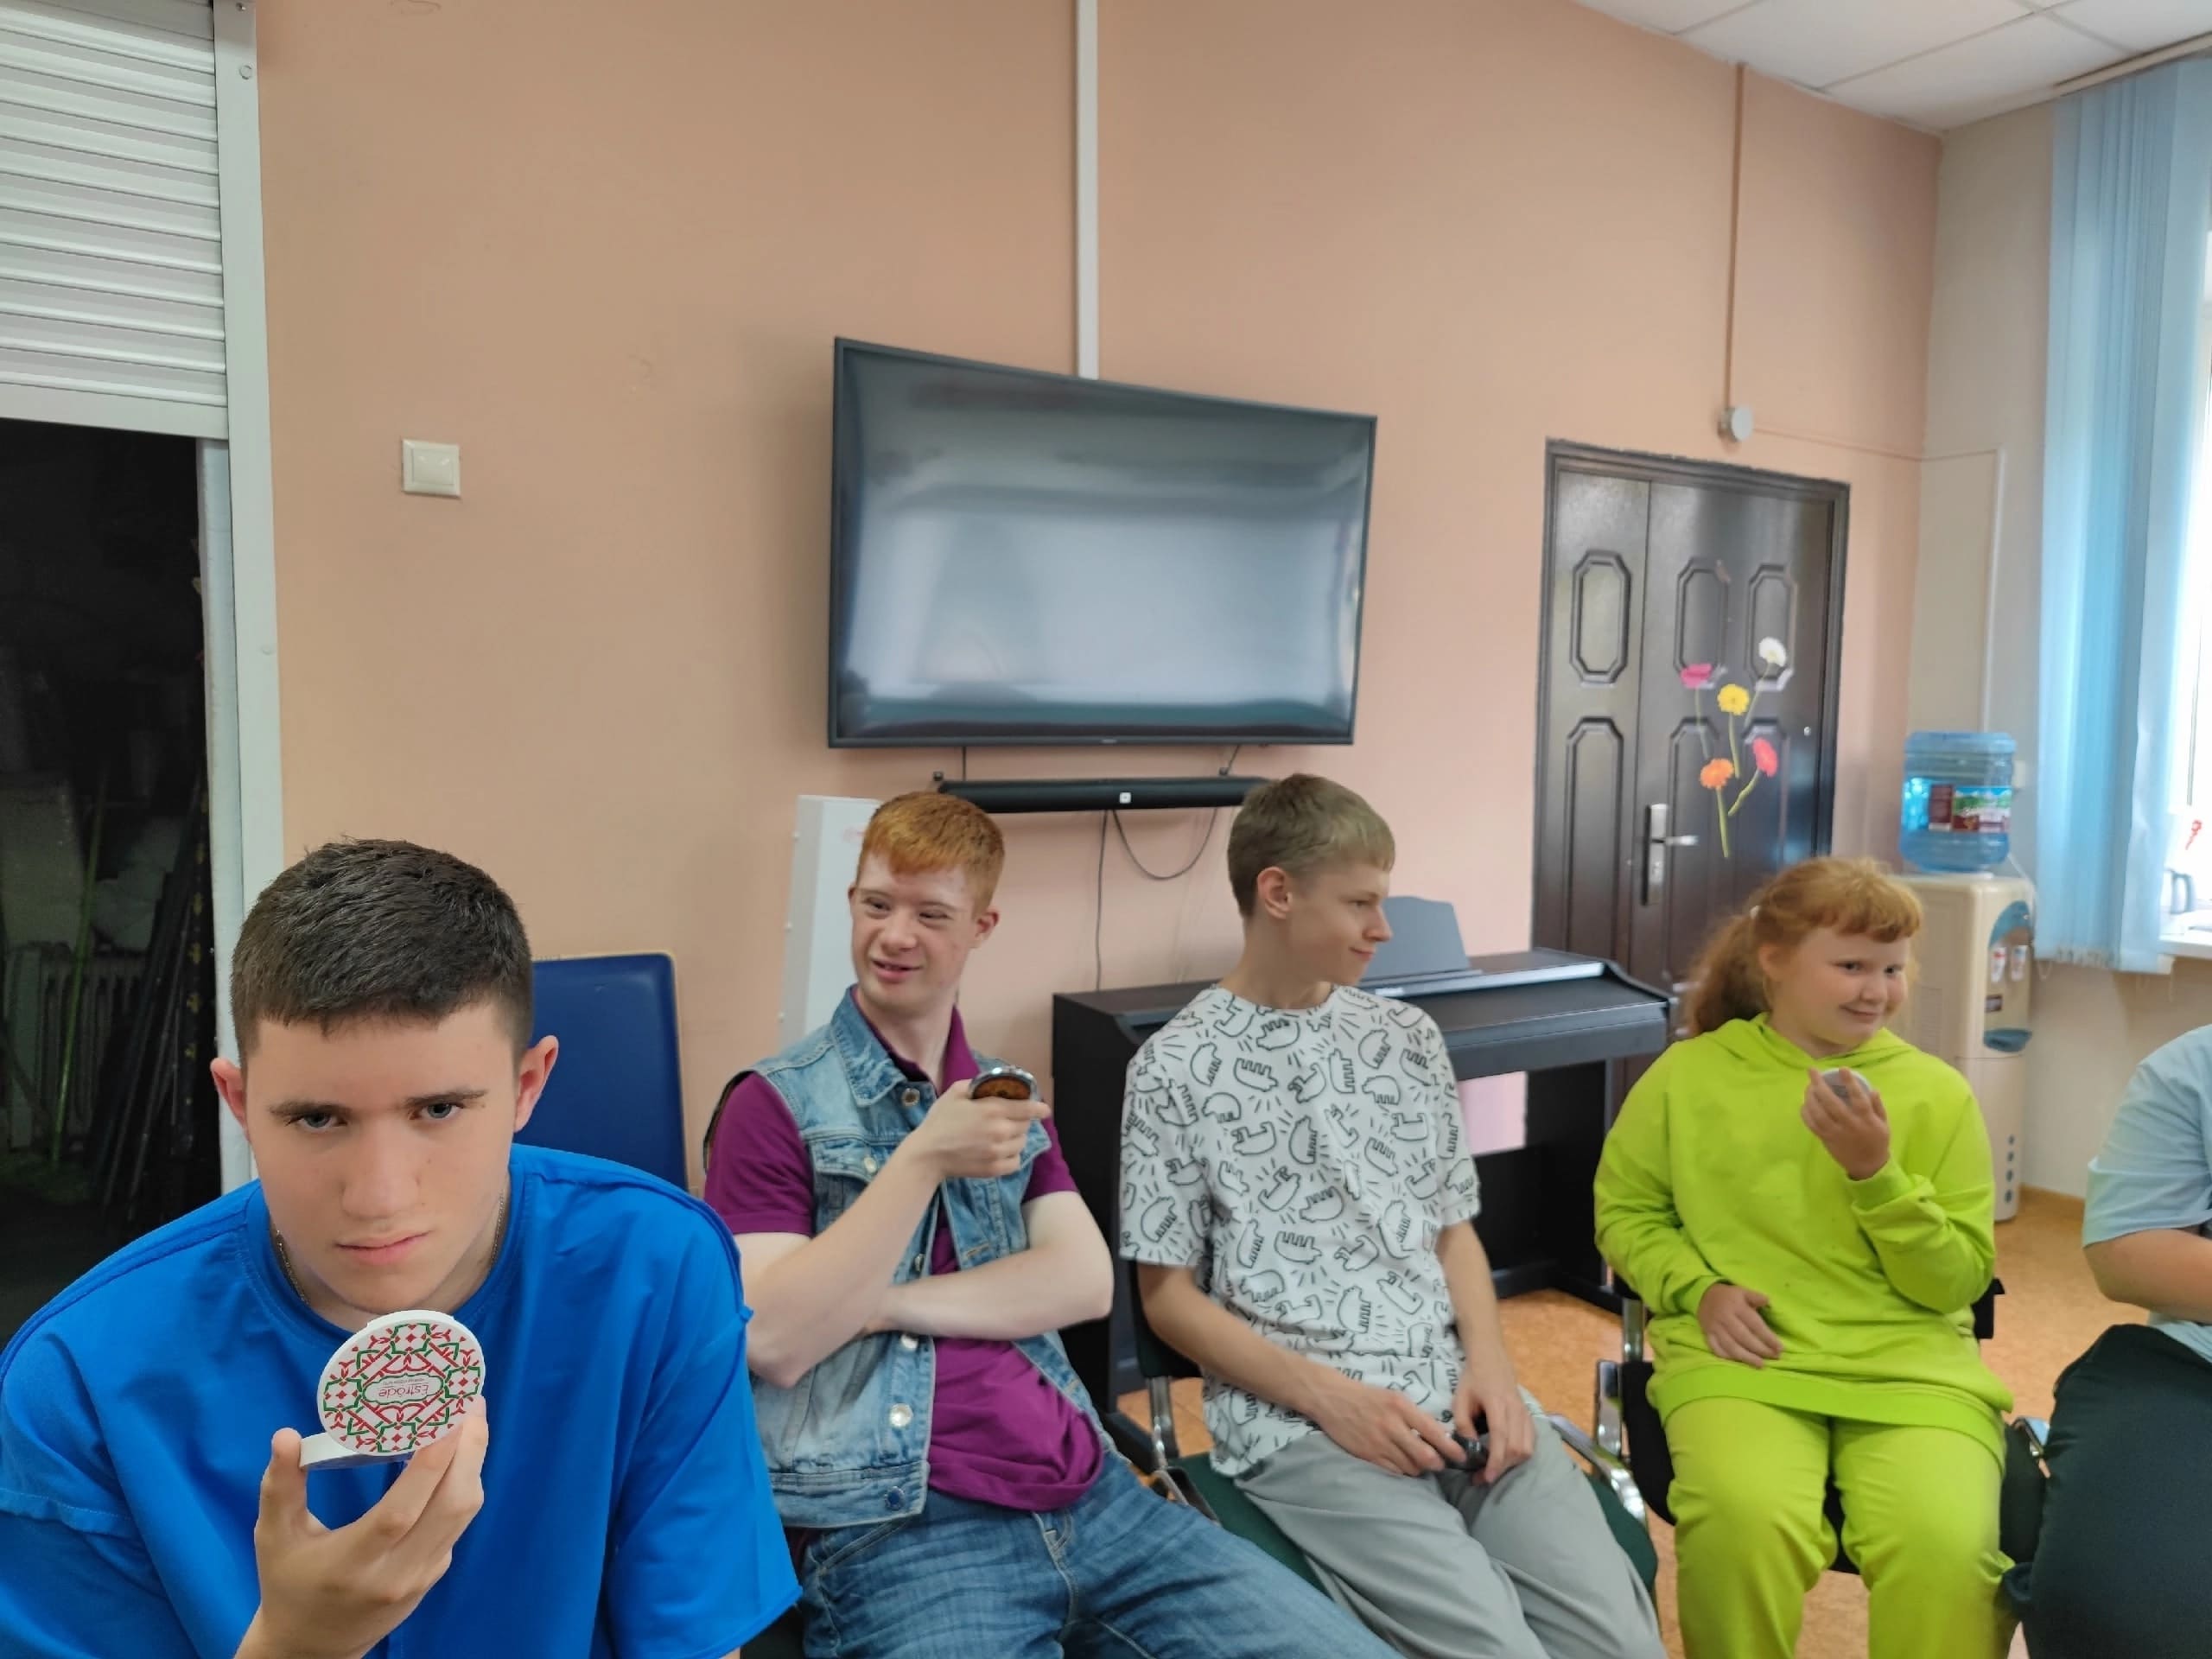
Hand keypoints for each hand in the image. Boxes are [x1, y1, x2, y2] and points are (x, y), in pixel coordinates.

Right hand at [237, 1400, 488, 1658]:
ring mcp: (421, 1576)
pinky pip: (458, 1523)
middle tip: (468, 1399)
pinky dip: (463, 1483)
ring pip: (463, 1512)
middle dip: (468, 1448)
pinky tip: (457, 1453)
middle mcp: (396, 1572)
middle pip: (450, 1506)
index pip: (401, 1511)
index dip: (429, 1462)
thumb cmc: (289, 1584)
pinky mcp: (434, 1575)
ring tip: (469, 1415)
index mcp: (353, 1563)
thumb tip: (285, 1436)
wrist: (312, 1646)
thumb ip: (280, 1487)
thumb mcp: (274, 1537)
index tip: (445, 1413)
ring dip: (472, 1461)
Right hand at [906, 1079, 1049, 1180]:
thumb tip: (993, 1084)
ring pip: (1021, 1143)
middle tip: (1009, 1120)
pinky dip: (1012, 1155)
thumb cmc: (939, 1121)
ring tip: (1003, 1136)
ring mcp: (999, 1152)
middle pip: (1026, 1125)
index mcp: (993, 1109)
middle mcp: (1001, 1131)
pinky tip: (1001, 1151)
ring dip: (1016, 1138)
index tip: (1044, 1109)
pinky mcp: (995, 1169)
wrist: (927, 1154)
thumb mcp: (955, 1093)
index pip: (1028, 1108)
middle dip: (1021, 1120)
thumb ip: (977, 1085)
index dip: (1039, 1108)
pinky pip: (1016, 1161)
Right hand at [1307, 1370, 1464, 1476]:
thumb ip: (1415, 1416)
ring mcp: (1379, 1442)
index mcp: (1401, 1407)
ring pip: (1410, 1467)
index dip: (1451, 1448)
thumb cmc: (1367, 1397)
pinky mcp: (1368, 1455)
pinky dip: (1403, 1471)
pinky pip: (1394, 1471)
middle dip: (1437, 1463)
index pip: (1433, 1432)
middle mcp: (1391, 1425)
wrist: (1332, 1399)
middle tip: (1440, 1464)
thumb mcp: (1394, 1398)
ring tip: (1419, 1463)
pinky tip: (1403, 1464)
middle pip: (1424, 1456)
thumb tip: (1438, 1436)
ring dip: (1419, 1468)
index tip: (1462, 1455)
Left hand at [1452, 1370, 1533, 1483]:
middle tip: (1483, 1478)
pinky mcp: (1530, 1417)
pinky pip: (1531, 1442)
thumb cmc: (1473, 1380)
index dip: (1495, 1459)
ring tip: (1494, 1469)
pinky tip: (1507, 1459)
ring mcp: (1526, 1414)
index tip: (1487, 1477)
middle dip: (1501, 1467)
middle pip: (1516, 1447)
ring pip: (1527, 1448)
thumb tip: (1470, 1448)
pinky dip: (1521, 1455)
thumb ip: (1463, 1423)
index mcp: (1497, 1403)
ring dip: (1512, 1464)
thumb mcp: (1460, 1398)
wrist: (1492, 1361)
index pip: (1500, 1436)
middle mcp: (1516, 1410)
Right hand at [1697, 1282, 1781, 1366]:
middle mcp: (1725, 1318)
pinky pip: (1716, 1349)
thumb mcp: (1742, 1291)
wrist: (1703, 1295)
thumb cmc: (1729, 1296)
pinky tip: (1740, 1362)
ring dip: (1746, 1357)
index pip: (1754, 1324)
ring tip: (1761, 1364)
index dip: (1768, 1337)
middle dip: (1760, 1349)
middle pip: (1743, 1337)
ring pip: (1731, 1346)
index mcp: (1736, 1306)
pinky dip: (1728, 1357)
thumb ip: (1755, 1297)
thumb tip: (1768, 1300)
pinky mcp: (1707, 1335)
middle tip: (1774, 1357)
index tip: (1780, 1348)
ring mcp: (1714, 1328)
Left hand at [1801, 1069, 1889, 1181]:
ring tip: (1807, 1086)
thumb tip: (1872, 1089)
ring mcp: (1836, 1133)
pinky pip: (1813, 1126)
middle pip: (1832, 1103)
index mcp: (1866, 1119)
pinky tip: (1804, 1104)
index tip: (1842, 1069)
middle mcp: (1850, 1125)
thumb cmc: (1877, 1141)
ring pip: (1819, 1114)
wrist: (1868, 1166)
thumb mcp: (1883, 1123)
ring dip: (1810, 1098)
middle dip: (1820, 1085)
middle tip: (1812, 1071)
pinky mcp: (1826, 1140)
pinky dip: (1806, 1114)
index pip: (1858, 1098)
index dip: (1850, 1083)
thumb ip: (1877, 1106)